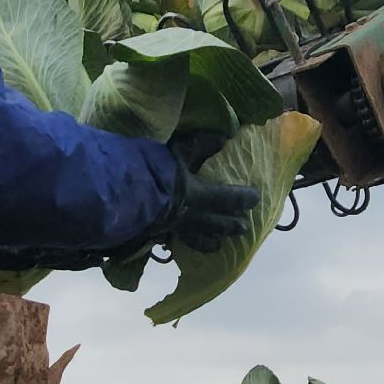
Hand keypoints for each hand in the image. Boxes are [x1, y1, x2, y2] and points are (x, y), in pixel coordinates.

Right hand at [162, 130, 260, 252]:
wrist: (126, 193)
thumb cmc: (157, 169)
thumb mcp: (182, 149)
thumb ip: (204, 143)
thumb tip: (225, 138)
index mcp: (203, 195)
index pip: (232, 199)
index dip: (246, 199)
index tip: (256, 198)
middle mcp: (194, 216)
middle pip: (219, 225)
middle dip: (233, 226)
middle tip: (244, 229)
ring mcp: (176, 227)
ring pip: (199, 239)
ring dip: (211, 241)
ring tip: (218, 245)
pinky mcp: (159, 233)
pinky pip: (176, 241)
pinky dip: (183, 243)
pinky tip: (181, 244)